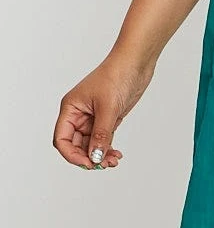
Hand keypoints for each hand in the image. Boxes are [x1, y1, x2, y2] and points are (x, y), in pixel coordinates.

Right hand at [52, 51, 155, 169]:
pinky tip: (116, 154)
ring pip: (90, 144)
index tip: (89, 163)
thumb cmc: (117, 75)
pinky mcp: (107, 118)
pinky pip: (102, 139)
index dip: (72, 155)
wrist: (136, 62)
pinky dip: (107, 148)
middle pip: (76, 145)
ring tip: (114, 161)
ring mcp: (93, 117)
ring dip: (100, 155)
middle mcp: (79, 114)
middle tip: (104, 165)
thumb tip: (95, 158)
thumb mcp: (108, 108)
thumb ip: (101, 135)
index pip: (62, 139)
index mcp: (71, 108)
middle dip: (88, 157)